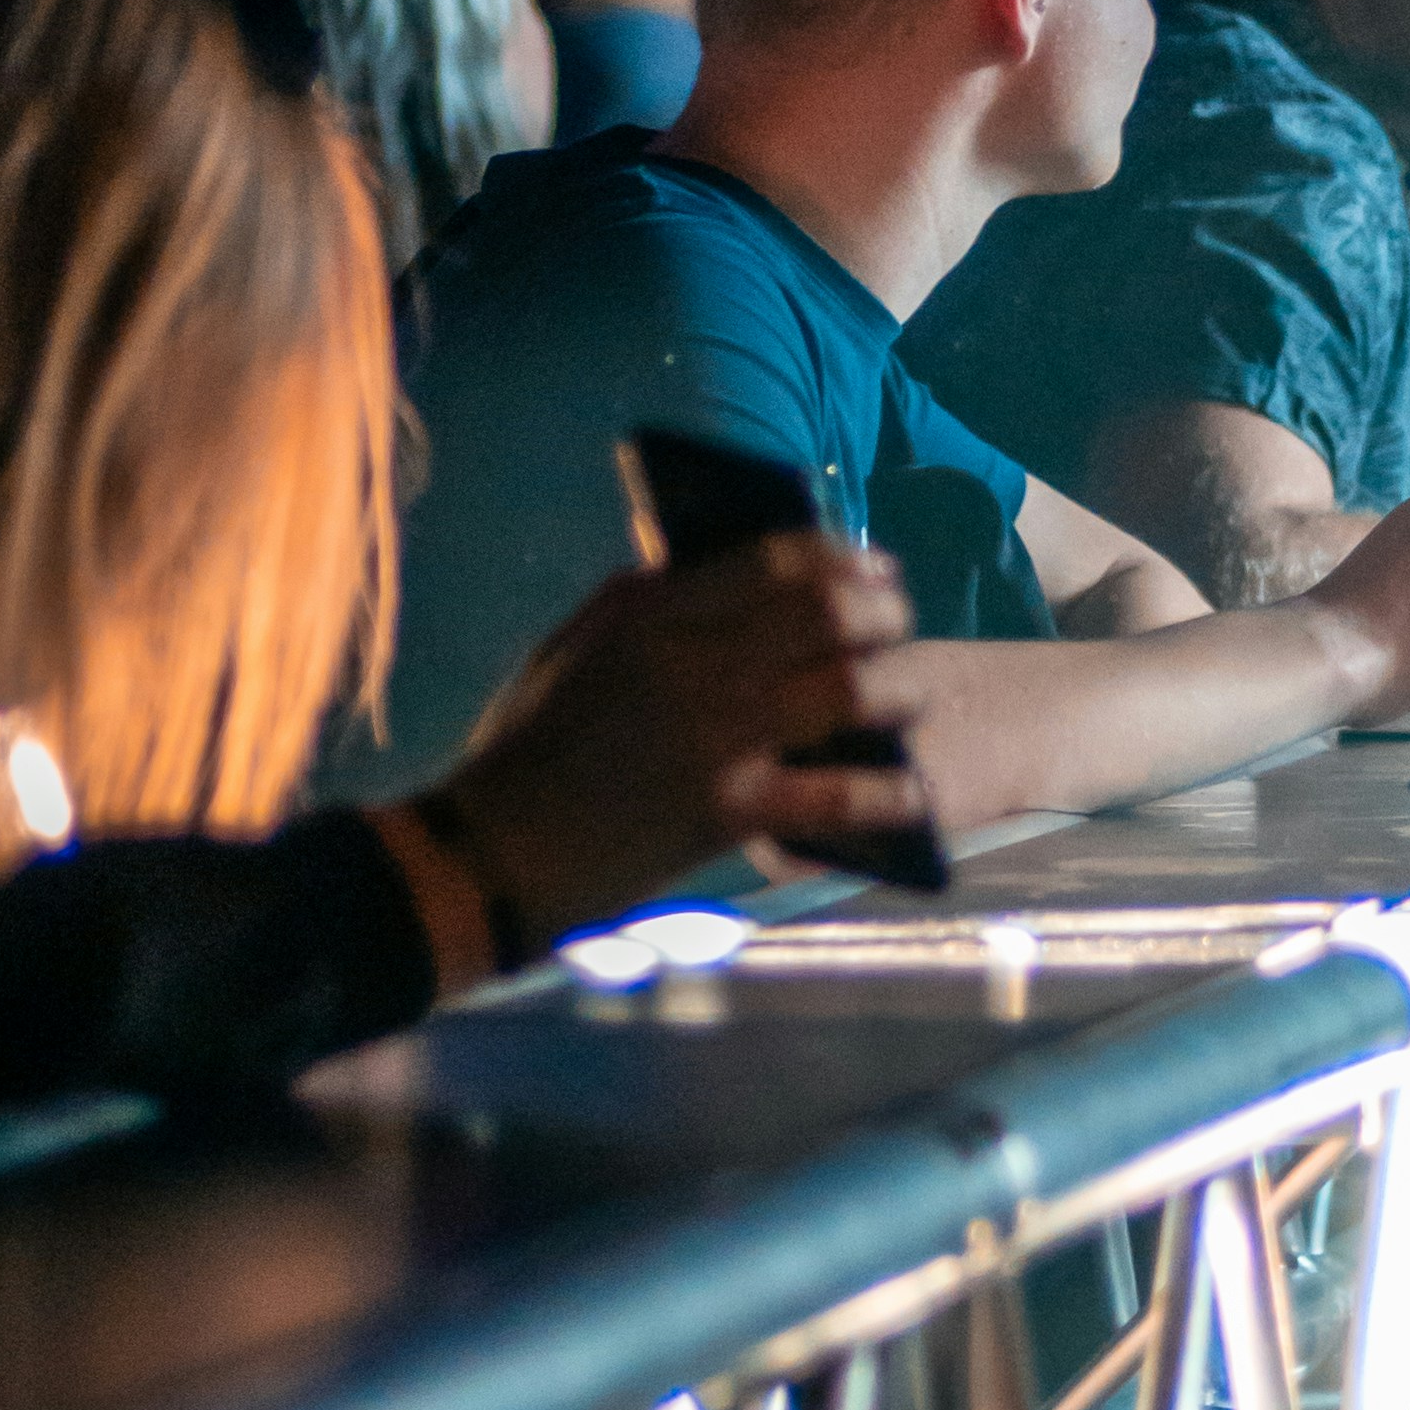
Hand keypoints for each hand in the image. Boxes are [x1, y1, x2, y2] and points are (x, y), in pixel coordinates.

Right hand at [440, 534, 931, 936]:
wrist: (497, 854)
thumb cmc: (529, 747)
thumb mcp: (573, 647)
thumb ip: (641, 598)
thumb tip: (710, 558)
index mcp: (652, 614)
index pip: (773, 560)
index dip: (841, 555)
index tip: (874, 564)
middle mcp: (693, 664)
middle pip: (827, 613)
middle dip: (883, 611)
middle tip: (896, 624)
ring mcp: (716, 739)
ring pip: (847, 690)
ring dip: (895, 688)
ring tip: (905, 695)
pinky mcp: (729, 813)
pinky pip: (836, 796)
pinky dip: (887, 793)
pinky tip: (912, 793)